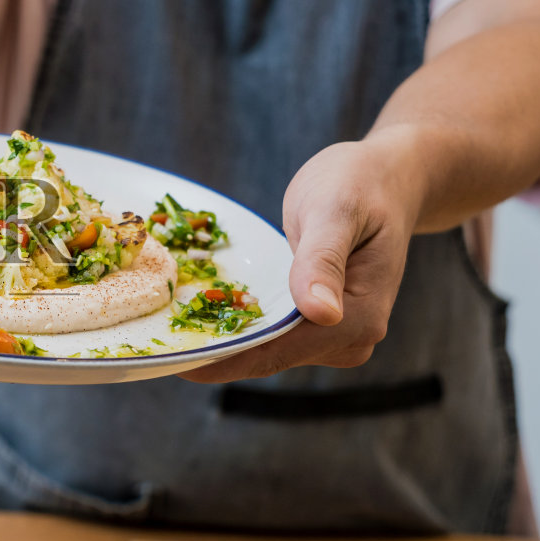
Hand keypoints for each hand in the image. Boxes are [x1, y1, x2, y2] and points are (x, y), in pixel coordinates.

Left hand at [183, 133, 424, 383]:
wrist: (387, 178)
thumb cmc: (361, 184)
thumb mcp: (336, 210)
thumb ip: (323, 260)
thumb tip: (321, 314)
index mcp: (359, 318)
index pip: (277, 350)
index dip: (223, 357)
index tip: (172, 363)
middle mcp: (351, 339)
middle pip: (268, 357)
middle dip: (214, 353)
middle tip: (153, 348)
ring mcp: (336, 336)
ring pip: (267, 349)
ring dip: (221, 342)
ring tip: (162, 337)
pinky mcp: (319, 326)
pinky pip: (271, 334)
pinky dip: (237, 326)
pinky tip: (195, 319)